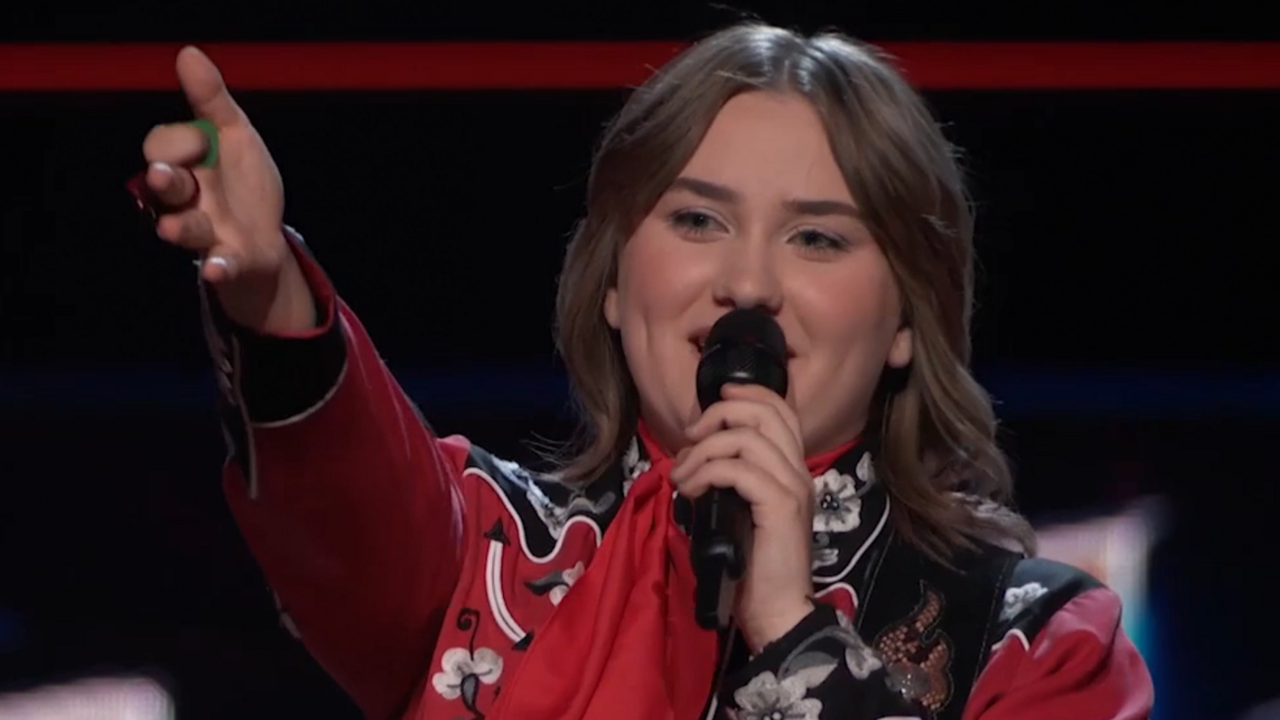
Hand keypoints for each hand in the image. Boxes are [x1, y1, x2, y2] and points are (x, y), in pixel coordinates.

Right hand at [141, 47, 312, 332]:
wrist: (267, 234)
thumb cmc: (242, 183)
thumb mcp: (235, 136)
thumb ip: (211, 101)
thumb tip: (187, 53)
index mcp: (183, 165)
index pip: (165, 147)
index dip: (180, 141)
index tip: (203, 140)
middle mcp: (184, 200)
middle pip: (164, 187)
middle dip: (164, 179)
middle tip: (160, 175)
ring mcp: (204, 232)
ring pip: (184, 228)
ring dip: (180, 226)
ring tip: (173, 228)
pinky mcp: (228, 259)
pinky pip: (218, 266)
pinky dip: (217, 266)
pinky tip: (215, 267)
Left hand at [670, 383, 815, 651]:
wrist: (777, 610)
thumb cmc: (754, 565)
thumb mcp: (741, 510)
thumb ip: (731, 478)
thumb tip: (694, 456)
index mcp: (793, 468)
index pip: (779, 410)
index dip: (746, 394)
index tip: (712, 400)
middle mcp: (799, 471)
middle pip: (765, 412)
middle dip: (720, 413)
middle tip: (691, 436)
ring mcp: (793, 487)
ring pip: (745, 439)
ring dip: (703, 450)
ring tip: (683, 476)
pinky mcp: (780, 506)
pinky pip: (737, 470)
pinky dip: (706, 473)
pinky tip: (691, 491)